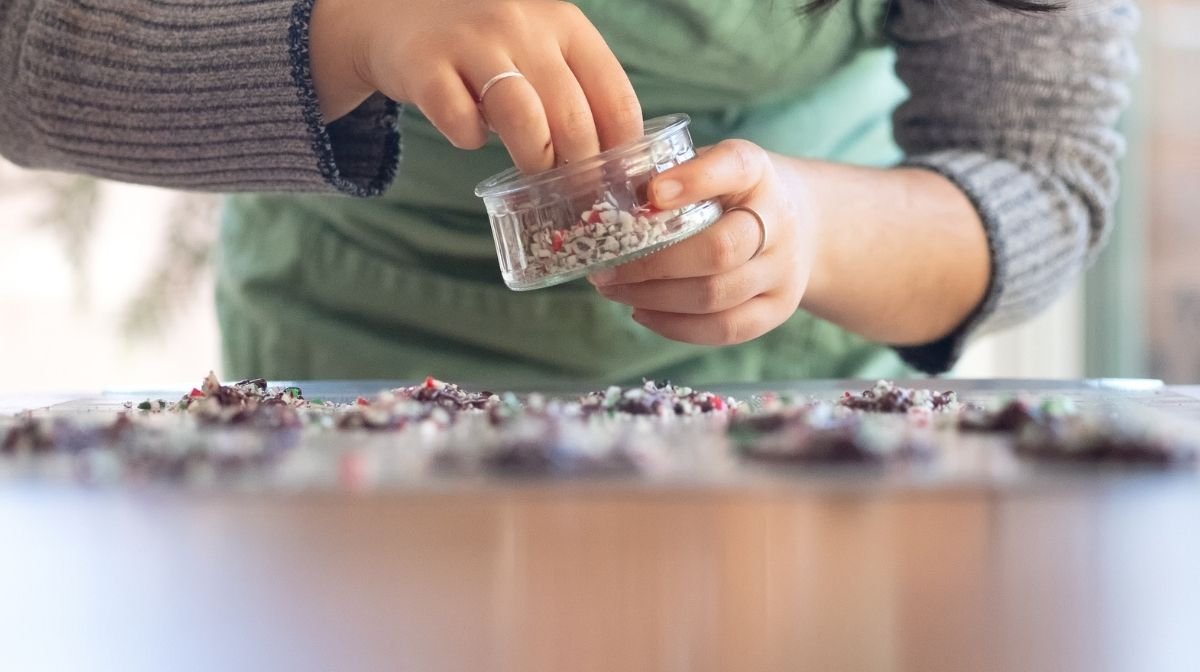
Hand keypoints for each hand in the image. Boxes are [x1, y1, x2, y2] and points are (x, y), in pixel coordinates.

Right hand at [310, 0, 642, 171]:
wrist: (399, 13)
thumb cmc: (486, 47)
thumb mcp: (540, 49)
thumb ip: (575, 90)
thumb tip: (613, 164)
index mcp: (565, 24)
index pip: (614, 96)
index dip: (621, 150)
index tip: (617, 182)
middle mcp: (523, 26)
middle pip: (571, 116)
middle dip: (579, 167)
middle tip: (575, 192)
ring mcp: (472, 43)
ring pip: (523, 119)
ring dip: (535, 160)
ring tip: (535, 174)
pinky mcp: (426, 66)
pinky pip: (459, 122)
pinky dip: (469, 140)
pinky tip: (470, 136)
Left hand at [588, 140, 816, 345]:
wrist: (802, 223)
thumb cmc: (732, 193)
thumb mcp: (709, 167)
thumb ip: (667, 176)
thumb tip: (600, 202)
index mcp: (756, 171)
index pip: (733, 167)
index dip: (694, 180)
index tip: (652, 193)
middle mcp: (778, 219)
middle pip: (719, 251)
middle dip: (652, 264)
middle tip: (604, 268)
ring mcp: (783, 269)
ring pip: (715, 296)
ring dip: (654, 298)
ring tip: (613, 290)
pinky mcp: (778, 308)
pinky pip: (725, 329)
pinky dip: (675, 326)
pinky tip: (641, 312)